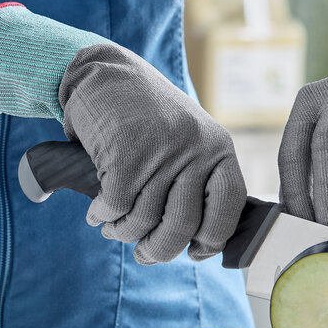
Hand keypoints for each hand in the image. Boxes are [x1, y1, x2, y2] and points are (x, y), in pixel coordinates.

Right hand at [59, 44, 245, 264]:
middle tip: (144, 254)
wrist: (107, 73)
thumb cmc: (147, 117)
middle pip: (182, 226)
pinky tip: (97, 209)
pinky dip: (102, 215)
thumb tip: (192, 243)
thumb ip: (195, 183)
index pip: (230, 207)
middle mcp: (195, 149)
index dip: (213, 238)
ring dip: (122, 232)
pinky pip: (114, 208)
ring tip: (114, 225)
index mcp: (218, 149)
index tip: (195, 252)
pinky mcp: (125, 153)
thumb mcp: (188, 141)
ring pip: (142, 221)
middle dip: (159, 250)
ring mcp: (161, 150)